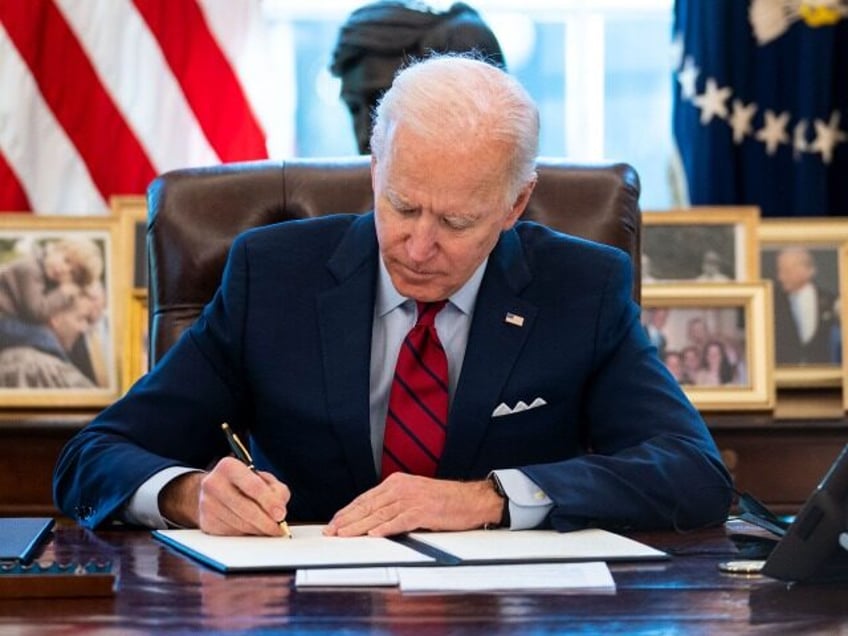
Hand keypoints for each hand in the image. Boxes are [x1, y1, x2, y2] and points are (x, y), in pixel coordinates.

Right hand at [160, 457, 289, 535]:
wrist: (213, 490)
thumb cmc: (242, 483)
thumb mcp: (262, 478)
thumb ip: (276, 490)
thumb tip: (279, 510)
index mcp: (229, 466)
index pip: (253, 486)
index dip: (269, 502)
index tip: (280, 514)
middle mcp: (214, 483)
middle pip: (246, 509)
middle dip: (266, 522)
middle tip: (278, 528)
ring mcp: (207, 504)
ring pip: (240, 524)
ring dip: (258, 530)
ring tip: (268, 527)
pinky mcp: (206, 522)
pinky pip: (232, 533)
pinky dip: (246, 533)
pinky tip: (252, 527)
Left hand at [323, 473, 502, 536]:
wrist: (471, 499)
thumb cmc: (445, 500)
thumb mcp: (415, 495)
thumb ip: (395, 503)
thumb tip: (373, 519)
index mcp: (397, 483)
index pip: (366, 498)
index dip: (348, 511)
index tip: (335, 521)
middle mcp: (401, 488)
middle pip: (368, 505)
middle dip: (347, 519)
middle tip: (331, 530)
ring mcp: (412, 499)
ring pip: (379, 514)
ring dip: (359, 526)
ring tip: (344, 534)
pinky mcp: (423, 511)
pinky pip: (400, 521)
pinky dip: (385, 528)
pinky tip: (373, 534)